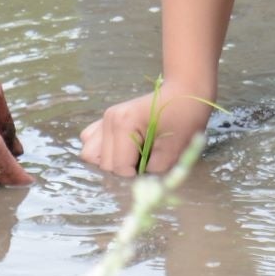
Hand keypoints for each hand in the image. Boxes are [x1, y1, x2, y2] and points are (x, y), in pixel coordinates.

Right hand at [78, 86, 212, 176]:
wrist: (185, 92)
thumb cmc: (184, 118)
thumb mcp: (174, 151)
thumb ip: (153, 171)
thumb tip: (139, 183)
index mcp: (124, 124)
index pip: (118, 167)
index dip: (135, 177)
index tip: (151, 173)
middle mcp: (110, 120)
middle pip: (103, 163)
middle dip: (124, 170)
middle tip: (146, 164)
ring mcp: (105, 118)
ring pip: (90, 154)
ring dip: (109, 162)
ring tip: (132, 158)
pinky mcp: (105, 120)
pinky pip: (91, 142)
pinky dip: (103, 151)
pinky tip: (124, 150)